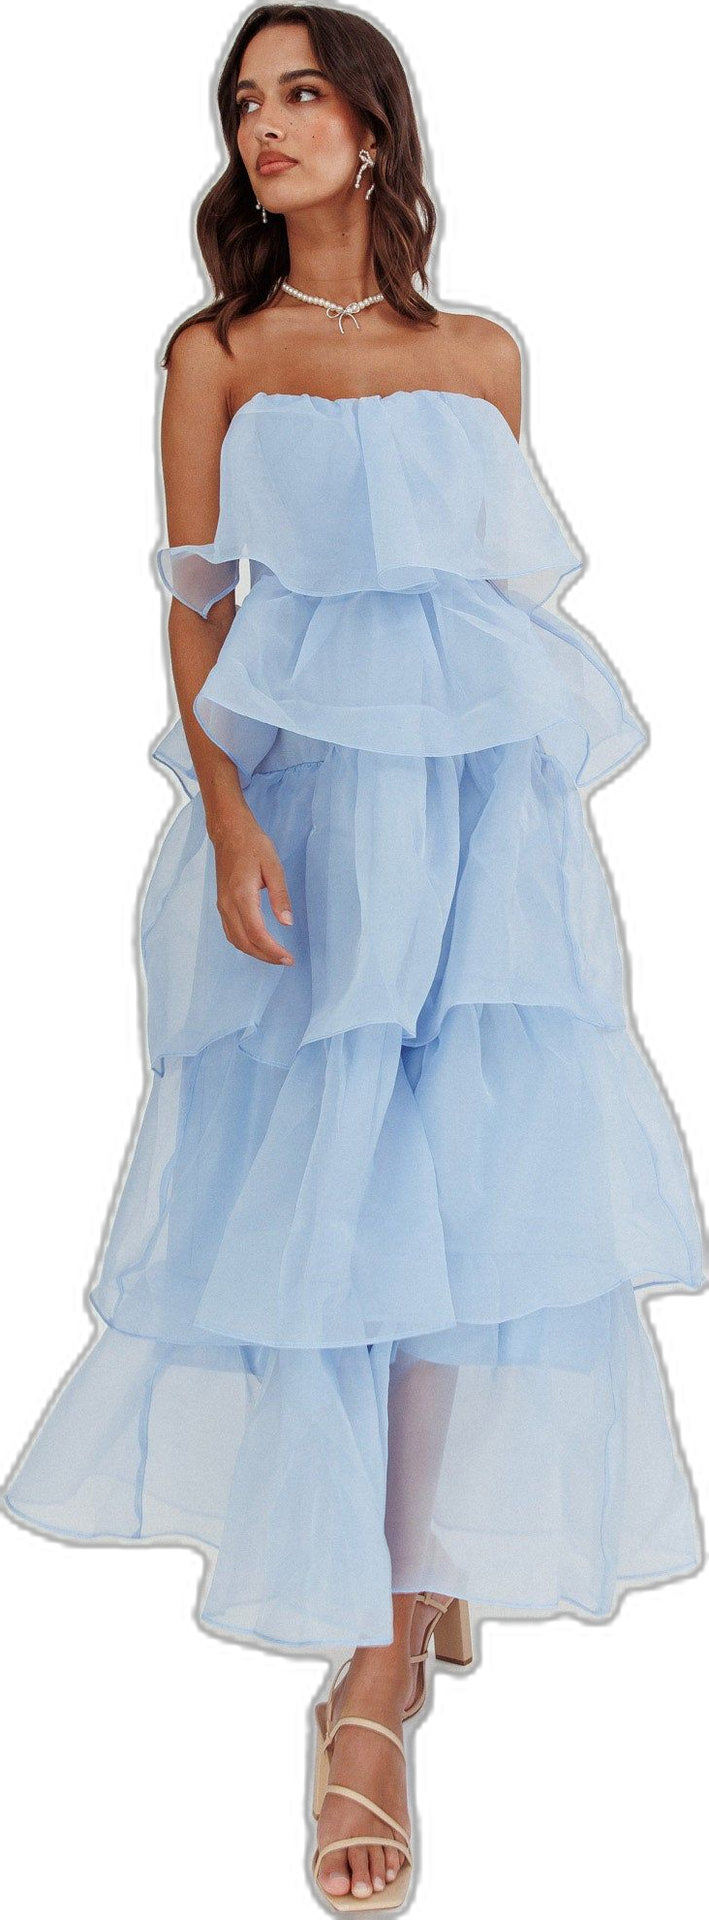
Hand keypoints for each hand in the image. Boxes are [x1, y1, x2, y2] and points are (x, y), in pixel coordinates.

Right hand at [212, 810, 294, 965]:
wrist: (229, 832)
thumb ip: (280, 896)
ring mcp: (222, 905)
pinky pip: (230, 932)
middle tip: (286, 961)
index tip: (288, 958)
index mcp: (242, 895)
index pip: (256, 933)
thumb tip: (287, 922)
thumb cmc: (253, 845)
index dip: (272, 950)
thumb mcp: (273, 866)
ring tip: (274, 956)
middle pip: (244, 942)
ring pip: (235, 940)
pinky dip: (244, 943)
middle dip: (265, 956)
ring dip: (254, 952)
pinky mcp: (221, 904)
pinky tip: (258, 944)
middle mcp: (228, 904)